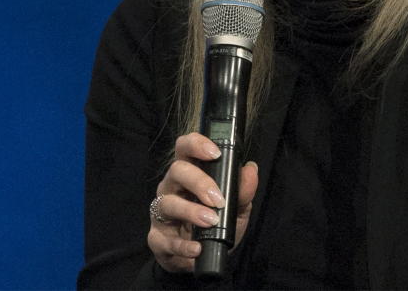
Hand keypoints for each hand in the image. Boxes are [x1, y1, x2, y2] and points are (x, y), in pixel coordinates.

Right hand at [146, 132, 258, 273]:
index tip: (215, 153)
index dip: (196, 144)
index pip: (185, 148)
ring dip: (190, 211)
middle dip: (198, 182)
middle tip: (218, 199)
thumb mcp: (236, 210)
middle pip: (176, 171)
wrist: (203, 262)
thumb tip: (250, 169)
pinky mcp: (157, 239)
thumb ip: (243, 191)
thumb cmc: (216, 227)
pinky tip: (197, 249)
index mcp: (189, 175)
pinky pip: (164, 240)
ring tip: (210, 221)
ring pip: (167, 203)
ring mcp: (161, 213)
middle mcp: (172, 188)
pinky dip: (182, 245)